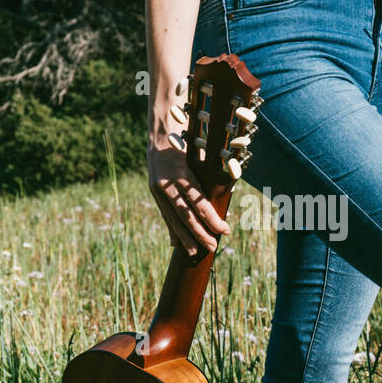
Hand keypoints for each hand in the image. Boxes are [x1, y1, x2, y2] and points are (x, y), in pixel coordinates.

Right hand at [147, 138, 229, 256]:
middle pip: (186, 215)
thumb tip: (227, 194)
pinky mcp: (153, 189)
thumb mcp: (201, 154)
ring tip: (194, 252)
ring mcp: (158, 187)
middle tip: (213, 247)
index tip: (226, 230)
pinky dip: (171, 228)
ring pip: (173, 217)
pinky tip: (175, 244)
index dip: (212, 219)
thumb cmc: (188, 139)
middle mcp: (168, 182)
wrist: (161, 129)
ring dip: (184, 237)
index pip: (200, 203)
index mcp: (182, 173)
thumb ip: (210, 174)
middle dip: (200, 233)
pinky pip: (164, 213)